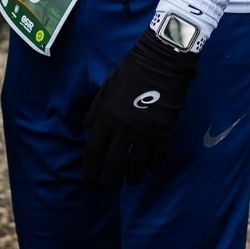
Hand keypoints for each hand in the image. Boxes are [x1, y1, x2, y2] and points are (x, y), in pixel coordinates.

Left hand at [81, 31, 198, 187]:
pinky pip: (159, 156)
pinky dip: (155, 166)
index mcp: (106, 117)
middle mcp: (123, 129)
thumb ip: (95, 109)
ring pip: (137, 165)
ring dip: (133, 177)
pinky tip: (152, 171)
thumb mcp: (106, 86)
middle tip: (110, 186)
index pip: (94, 150)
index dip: (90, 168)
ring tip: (131, 182)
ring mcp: (145, 132)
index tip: (89, 179)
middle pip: (115, 163)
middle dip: (111, 179)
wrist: (161, 61)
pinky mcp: (165, 132)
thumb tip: (84, 127)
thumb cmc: (131, 71)